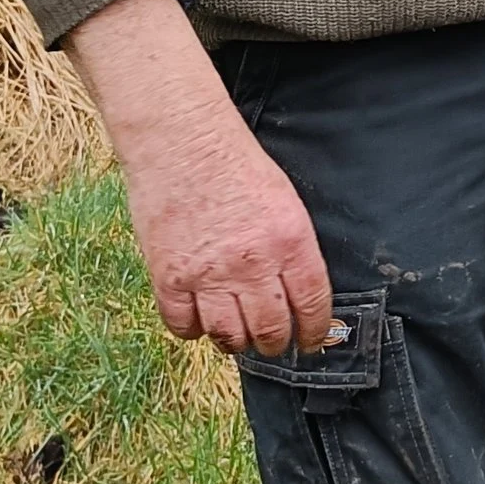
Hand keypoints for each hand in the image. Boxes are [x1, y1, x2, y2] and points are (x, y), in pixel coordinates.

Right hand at [64, 0, 332, 354]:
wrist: (181, 140)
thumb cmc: (234, 163)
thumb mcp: (284, 201)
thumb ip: (292, 250)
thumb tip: (298, 293)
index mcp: (290, 241)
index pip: (312, 306)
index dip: (315, 332)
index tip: (312, 340)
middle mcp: (252, 264)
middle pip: (271, 330)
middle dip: (276, 343)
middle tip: (272, 340)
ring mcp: (208, 275)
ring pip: (229, 338)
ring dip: (236, 341)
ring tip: (237, 332)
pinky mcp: (169, 278)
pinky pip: (184, 327)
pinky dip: (193, 329)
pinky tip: (200, 316)